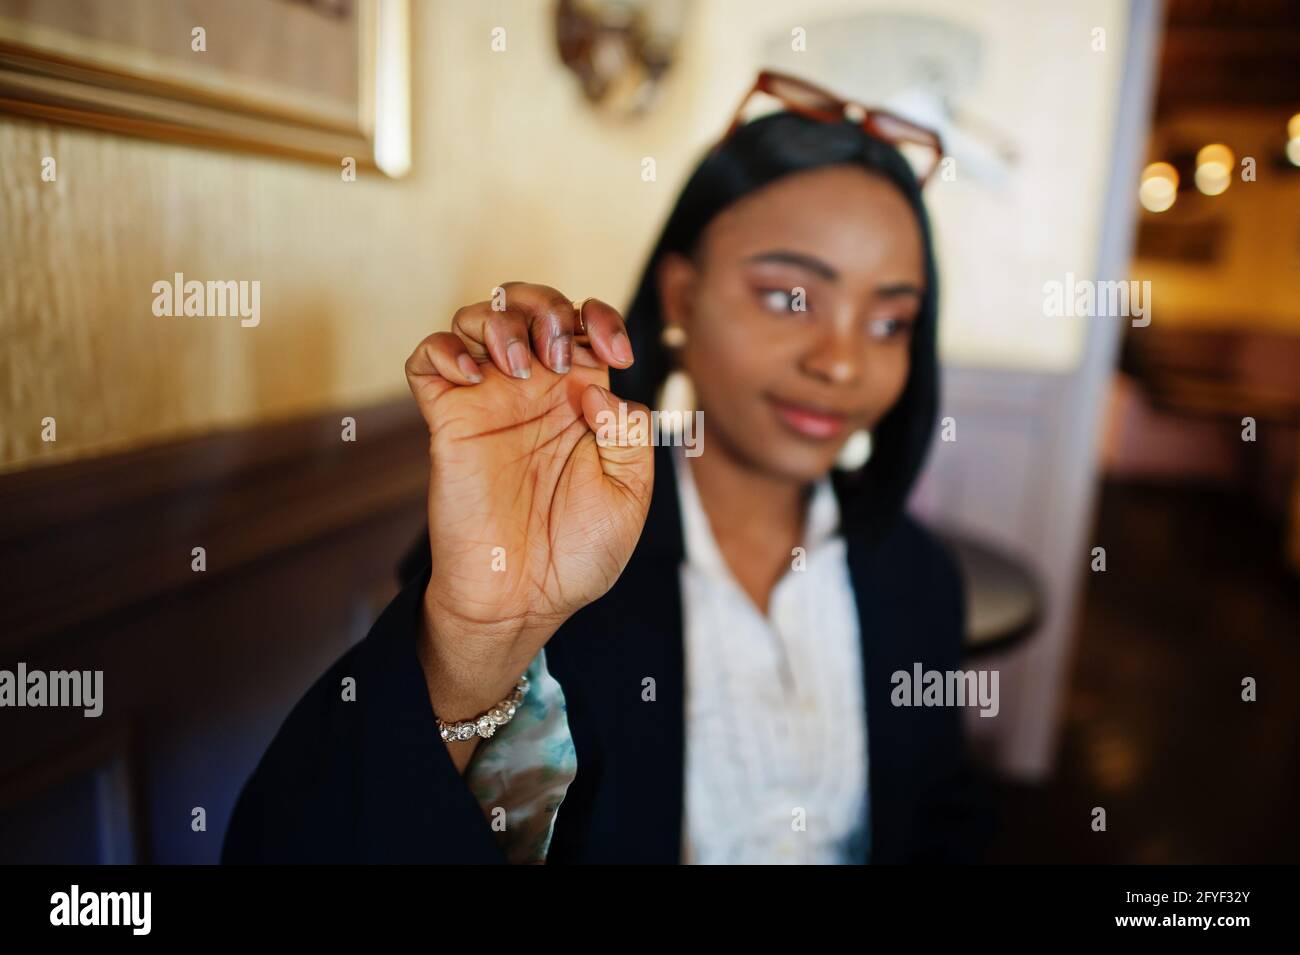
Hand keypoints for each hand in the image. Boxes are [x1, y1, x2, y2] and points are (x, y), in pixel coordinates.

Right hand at [405, 282, 653, 726]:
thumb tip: (594, 388)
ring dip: (500, 322)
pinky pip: (427, 358)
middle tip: (558, 354)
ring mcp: (488, 402)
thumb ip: (628, 433)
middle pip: (529, 305)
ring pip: (477, 318)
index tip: (616, 354)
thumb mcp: (631, 493)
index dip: (601, 317)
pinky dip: (444, 349)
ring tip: (519, 369)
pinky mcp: (447, 419)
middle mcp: (535, 391)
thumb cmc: (579, 554)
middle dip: (545, 306)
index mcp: (582, 399)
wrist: (524, 600)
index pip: (585, 325)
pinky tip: (471, 376)